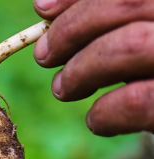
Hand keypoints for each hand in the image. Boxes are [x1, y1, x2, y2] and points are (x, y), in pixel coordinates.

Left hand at [33, 0, 153, 135]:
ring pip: (132, 46)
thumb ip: (112, 21)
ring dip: (81, 70)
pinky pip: (138, 102)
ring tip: (64, 88)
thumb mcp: (142, 38)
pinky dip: (105, 112)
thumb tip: (46, 6)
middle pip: (127, 3)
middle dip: (71, 30)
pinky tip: (98, 120)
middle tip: (44, 56)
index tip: (42, 8)